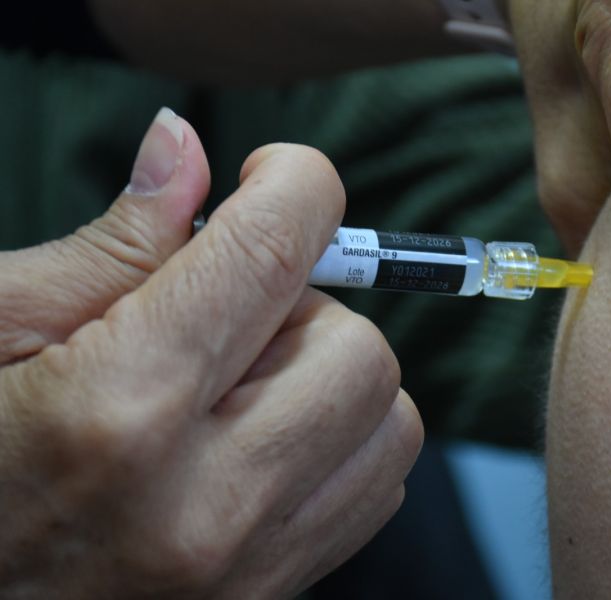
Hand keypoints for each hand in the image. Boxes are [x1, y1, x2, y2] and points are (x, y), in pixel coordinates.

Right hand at [0, 110, 422, 597]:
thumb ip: (111, 244)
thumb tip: (184, 148)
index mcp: (121, 414)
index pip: (272, 257)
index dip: (295, 185)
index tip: (276, 176)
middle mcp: (206, 505)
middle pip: (357, 347)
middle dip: (304, 302)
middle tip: (225, 314)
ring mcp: (247, 568)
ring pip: (388, 421)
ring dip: (329, 374)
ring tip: (241, 385)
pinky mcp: (269, 597)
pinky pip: (374, 487)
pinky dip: (340, 437)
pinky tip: (260, 435)